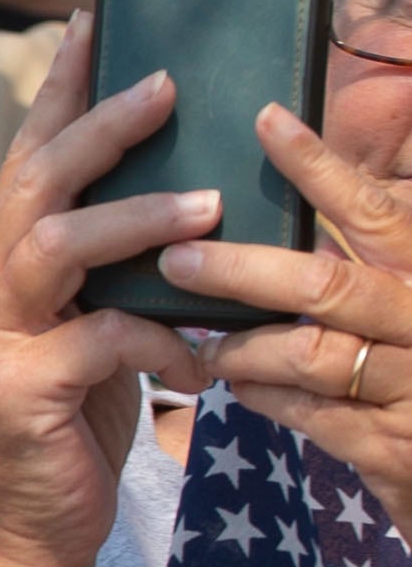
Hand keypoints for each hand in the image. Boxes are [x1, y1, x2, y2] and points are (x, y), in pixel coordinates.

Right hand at [0, 23, 211, 566]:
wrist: (29, 531)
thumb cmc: (72, 425)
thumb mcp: (90, 332)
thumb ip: (109, 276)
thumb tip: (186, 203)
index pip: (27, 160)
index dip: (62, 93)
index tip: (98, 26)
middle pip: (33, 183)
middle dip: (102, 126)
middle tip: (167, 86)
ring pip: (55, 246)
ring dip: (136, 219)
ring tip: (209, 204)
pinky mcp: (19, 391)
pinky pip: (100, 340)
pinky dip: (161, 341)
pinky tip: (203, 362)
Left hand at [178, 106, 411, 530]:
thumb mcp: (405, 305)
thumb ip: (362, 260)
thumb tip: (291, 187)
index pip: (375, 211)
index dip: (321, 167)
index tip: (265, 119)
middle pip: (328, 286)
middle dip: (244, 270)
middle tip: (177, 258)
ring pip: (310, 354)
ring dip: (242, 346)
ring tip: (202, 341)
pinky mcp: (393, 448)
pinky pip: (310, 414)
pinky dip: (263, 395)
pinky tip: (237, 384)